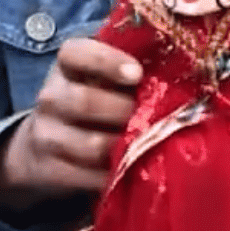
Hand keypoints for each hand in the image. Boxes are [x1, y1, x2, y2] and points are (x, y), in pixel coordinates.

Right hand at [0, 39, 139, 212]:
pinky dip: (114, 175)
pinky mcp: (49, 168)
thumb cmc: (94, 98)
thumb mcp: (106, 77)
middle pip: (84, 102)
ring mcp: (46, 134)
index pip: (76, 53)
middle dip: (124, 111)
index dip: (107, 62)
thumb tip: (183, 75)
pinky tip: (131, 170)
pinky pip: (86, 176)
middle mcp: (50, 96)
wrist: (47, 142)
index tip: (137, 74)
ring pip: (90, 145)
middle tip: (152, 117)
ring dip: (124, 147)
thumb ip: (134, 72)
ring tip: (146, 145)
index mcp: (67, 65)